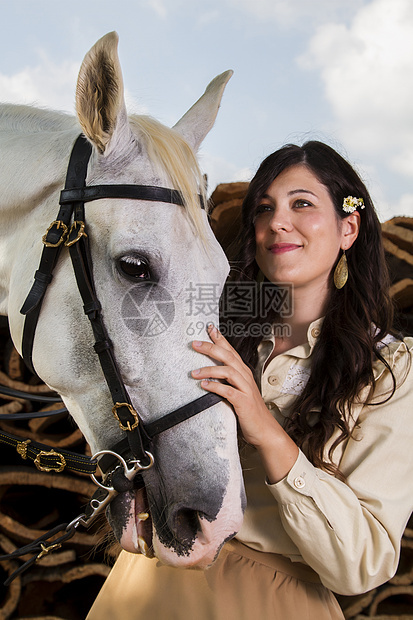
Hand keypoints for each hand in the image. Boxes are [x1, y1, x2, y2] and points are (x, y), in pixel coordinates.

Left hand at [191, 326, 284, 445]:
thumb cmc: (249, 411)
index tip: (209, 328)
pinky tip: (204, 386)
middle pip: (228, 356)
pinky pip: (228, 391)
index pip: (230, 350)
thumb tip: (208, 373)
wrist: (264, 430)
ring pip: (228, 371)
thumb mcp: (238, 391)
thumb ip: (227, 380)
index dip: (220, 338)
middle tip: (195, 344)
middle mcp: (245, 376)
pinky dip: (215, 387)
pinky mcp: (243, 402)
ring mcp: (246, 388)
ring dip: (209, 369)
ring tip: (194, 372)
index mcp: (243, 372)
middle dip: (211, 348)